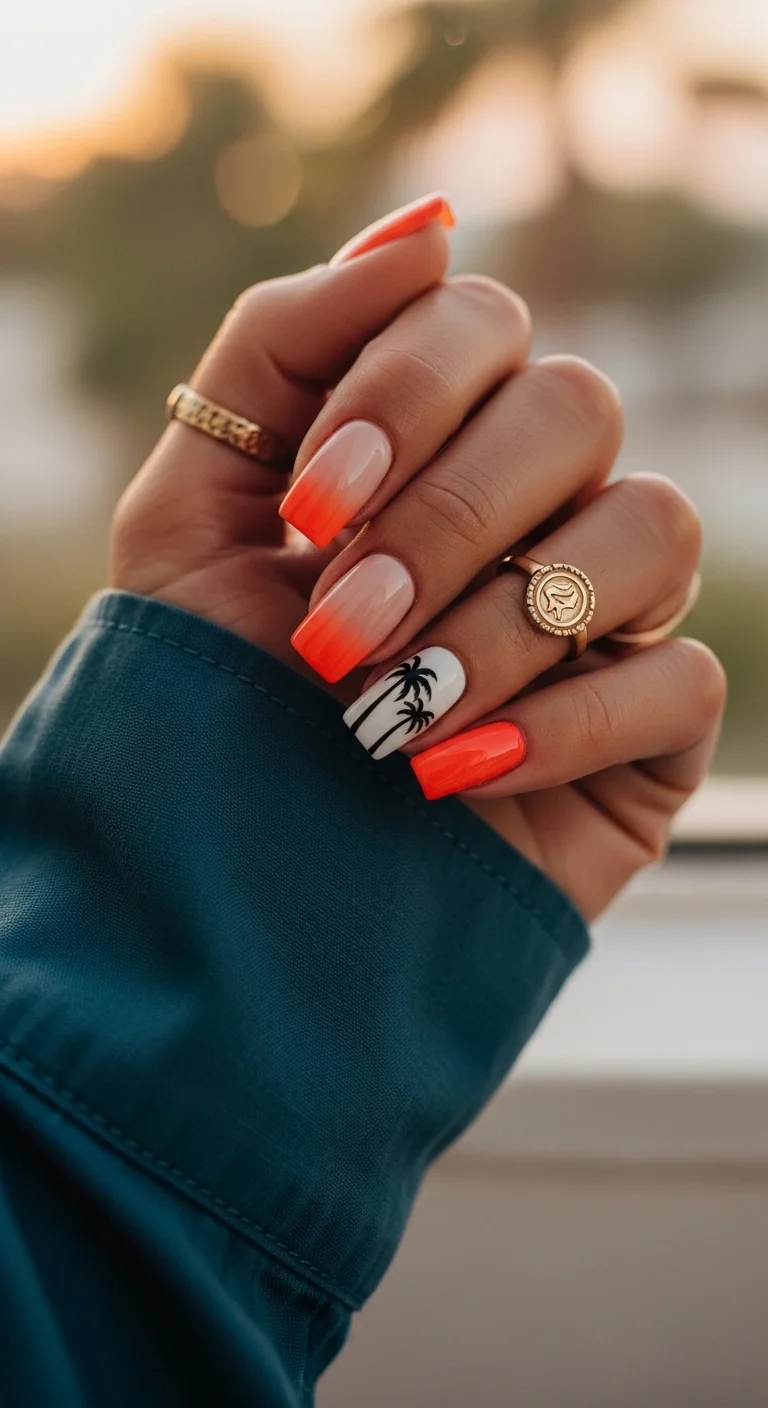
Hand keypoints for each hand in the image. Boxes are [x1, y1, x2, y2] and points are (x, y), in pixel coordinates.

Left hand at [112, 194, 725, 920]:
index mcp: (430, 443)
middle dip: (446, 515)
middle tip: (341, 627)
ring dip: (501, 622)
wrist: (233, 887)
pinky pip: (677, 679)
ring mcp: (600, 617)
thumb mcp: (191, 515)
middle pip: (576, 408)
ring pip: (651, 528)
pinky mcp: (649, 731)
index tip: (310, 500)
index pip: (483, 323)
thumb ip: (278, 351)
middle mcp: (532, 509)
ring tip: (388, 714)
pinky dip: (560, 725)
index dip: (405, 390)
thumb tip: (424, 232)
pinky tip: (452, 777)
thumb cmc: (211, 700)